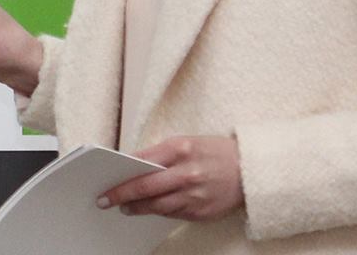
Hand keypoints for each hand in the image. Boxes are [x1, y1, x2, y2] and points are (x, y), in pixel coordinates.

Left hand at [98, 136, 243, 221]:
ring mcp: (194, 195)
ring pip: (156, 205)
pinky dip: (159, 211)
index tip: (106, 179)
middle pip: (145, 187)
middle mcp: (186, 172)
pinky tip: (150, 209)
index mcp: (180, 149)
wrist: (251, 170)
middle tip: (105, 200)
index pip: (141, 162)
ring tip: (126, 207)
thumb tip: (133, 166)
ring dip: (137, 208)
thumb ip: (160, 153)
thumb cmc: (215, 153)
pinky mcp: (201, 212)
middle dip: (121, 195)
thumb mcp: (187, 142)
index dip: (121, 173)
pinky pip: (172, 214)